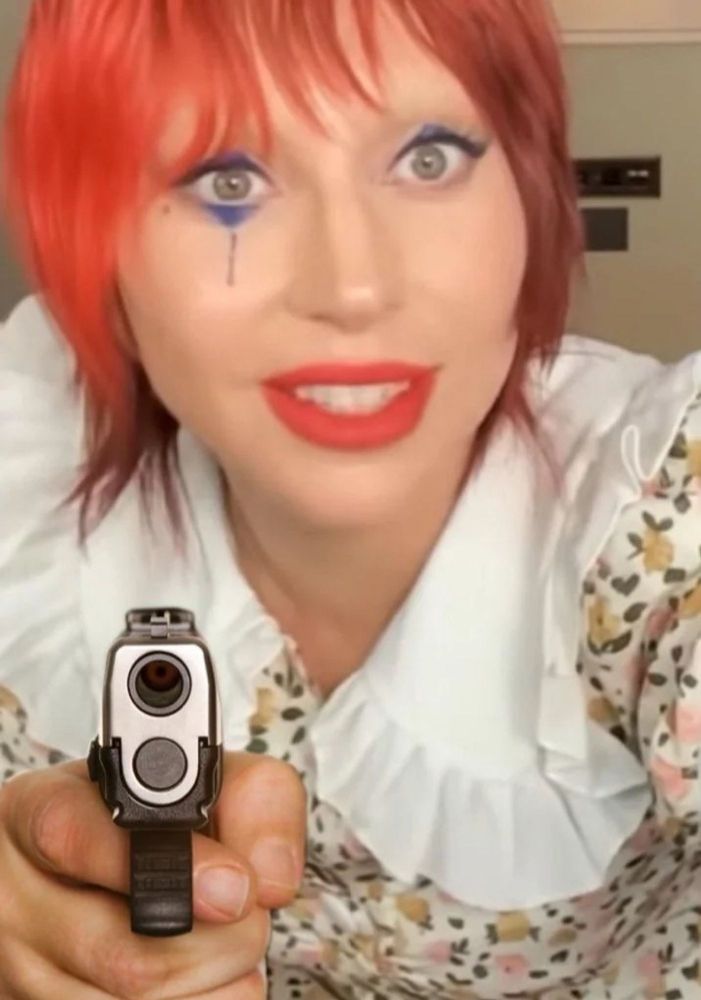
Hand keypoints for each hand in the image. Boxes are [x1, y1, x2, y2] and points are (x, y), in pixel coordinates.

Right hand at [0, 751, 305, 997]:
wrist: (107, 866)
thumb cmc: (153, 818)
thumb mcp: (201, 774)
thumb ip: (254, 798)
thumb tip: (270, 878)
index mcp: (41, 812)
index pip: (77, 837)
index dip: (171, 868)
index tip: (236, 885)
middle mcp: (21, 898)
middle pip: (129, 956)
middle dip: (225, 934)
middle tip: (245, 899)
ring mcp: (27, 972)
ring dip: (219, 975)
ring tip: (223, 930)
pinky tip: (204, 971)